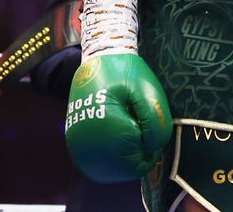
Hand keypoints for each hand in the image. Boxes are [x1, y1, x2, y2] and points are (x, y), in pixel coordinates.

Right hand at [64, 54, 172, 181]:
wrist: (97, 60)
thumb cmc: (126, 74)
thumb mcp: (149, 91)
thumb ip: (157, 123)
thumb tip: (152, 148)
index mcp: (110, 130)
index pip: (142, 160)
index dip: (150, 142)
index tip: (143, 118)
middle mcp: (89, 145)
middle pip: (128, 170)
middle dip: (138, 152)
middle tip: (135, 122)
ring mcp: (79, 149)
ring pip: (113, 171)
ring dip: (125, 157)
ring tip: (124, 126)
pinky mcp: (75, 147)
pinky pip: (98, 167)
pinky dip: (111, 159)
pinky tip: (115, 136)